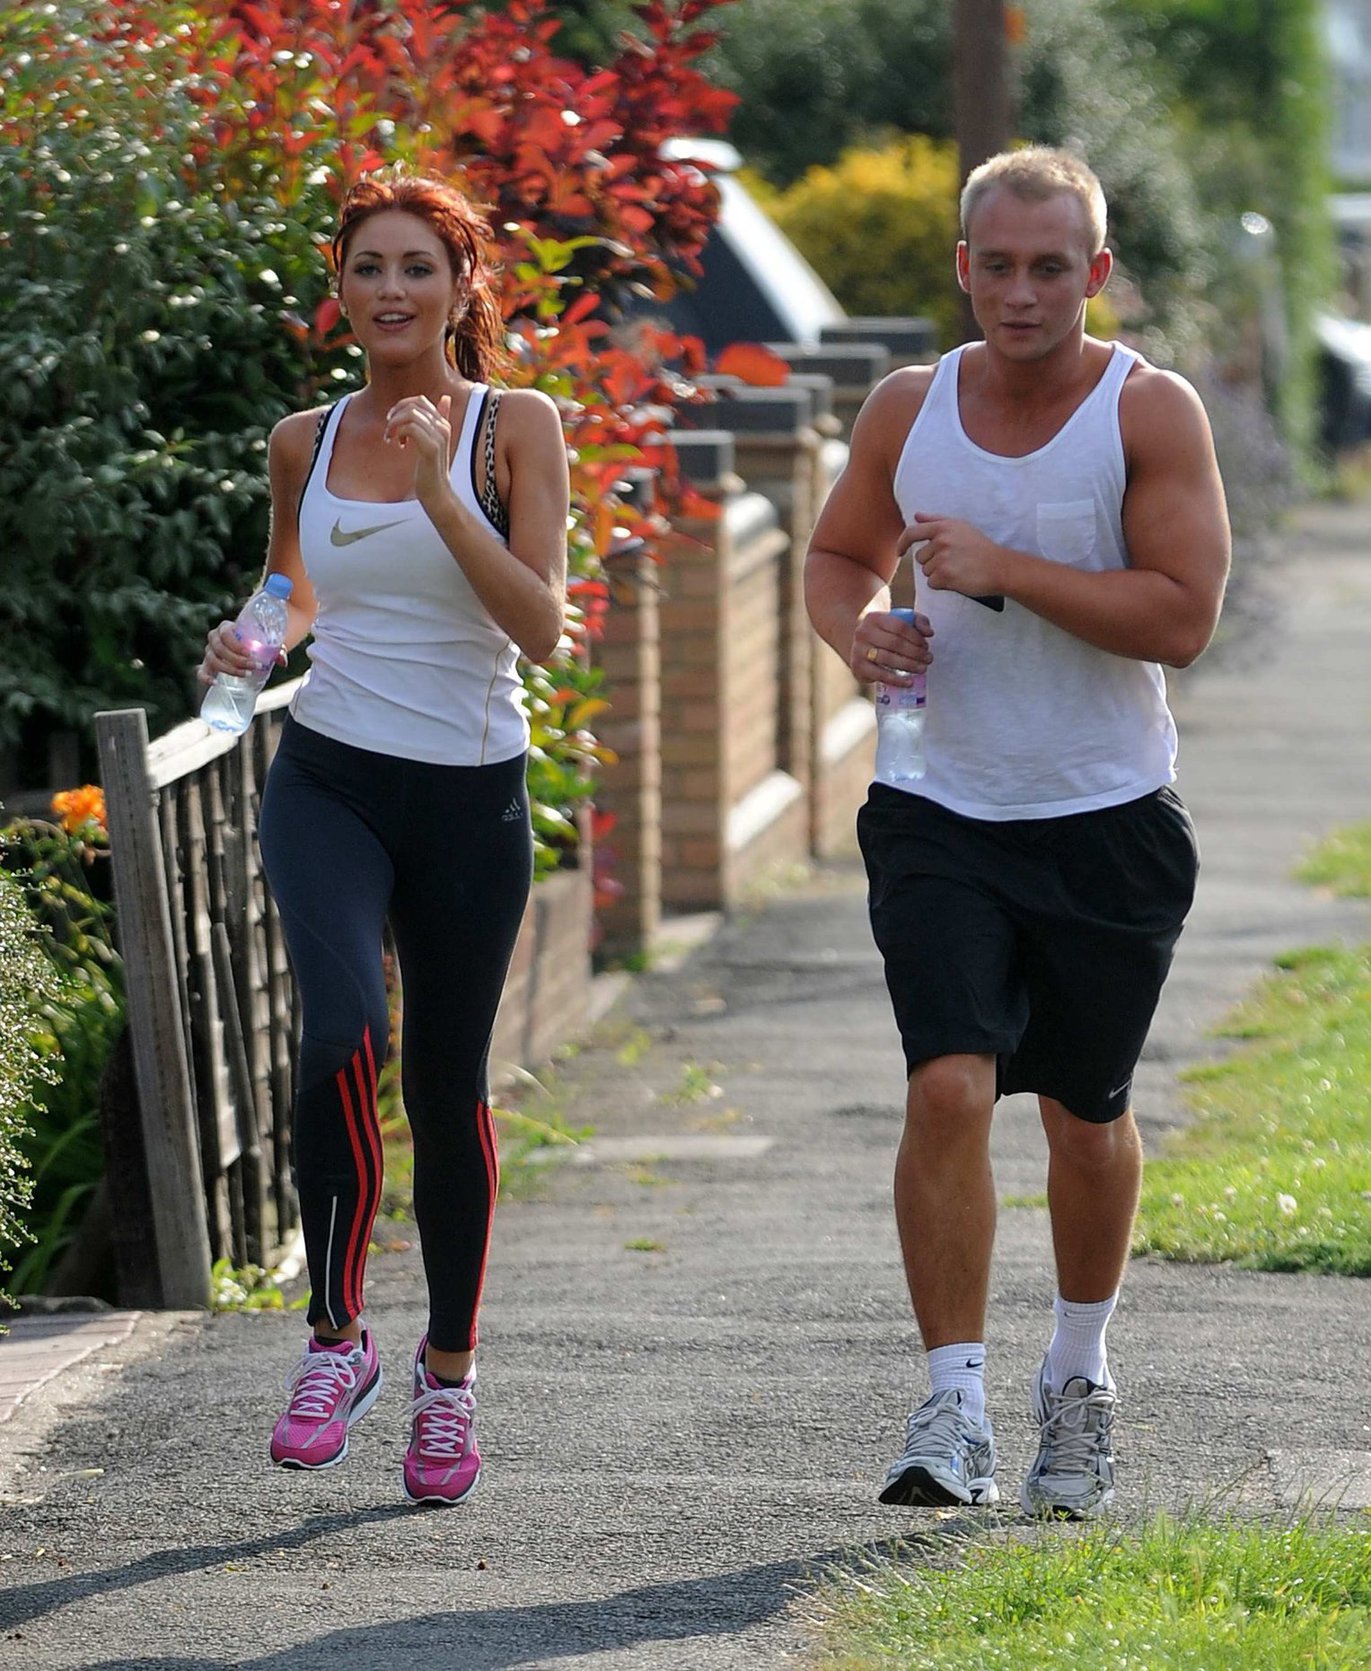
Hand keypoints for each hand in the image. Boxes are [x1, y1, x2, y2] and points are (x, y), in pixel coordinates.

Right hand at [197, 621, 286, 686]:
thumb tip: (282, 661)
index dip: (236, 645)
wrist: (248, 648)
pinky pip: (201, 671)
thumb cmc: (258, 642)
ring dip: (229, 669)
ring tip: (247, 675)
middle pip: (220, 649)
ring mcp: (209, 652)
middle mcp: (214, 638)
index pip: (225, 634)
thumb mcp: (266, 642)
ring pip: (213, 660)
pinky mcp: (208, 665)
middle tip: (254, 667)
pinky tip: (215, 683)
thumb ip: (276, 649)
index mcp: (226, 628)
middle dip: (237, 660)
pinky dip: (205, 677)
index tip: (250, 653)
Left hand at [384, 392, 453, 509]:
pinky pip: (410, 428)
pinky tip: (399, 445)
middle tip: (389, 429)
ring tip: (391, 438)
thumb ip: (437, 421)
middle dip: (396, 413)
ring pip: (411, 414)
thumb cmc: (431, 470)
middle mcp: (443, 427)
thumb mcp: (432, 441)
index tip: (392, 421)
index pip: (420, 400)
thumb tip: (446, 398)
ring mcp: (438, 437)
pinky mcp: (431, 448)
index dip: (401, 406)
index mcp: (443, 424)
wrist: (437, 493)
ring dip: (394, 424)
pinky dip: (399, 433)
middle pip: (414, 404)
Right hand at [850, 608, 932, 686]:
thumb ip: (917, 621)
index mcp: (874, 618)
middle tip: (928, 659)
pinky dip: (896, 680)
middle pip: (894, 643)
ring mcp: (858, 650)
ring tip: (922, 669)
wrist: (861, 647)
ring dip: (908, 665)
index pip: (899, 626)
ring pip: (887, 659)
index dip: (916, 637)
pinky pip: (879, 675)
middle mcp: (863, 632)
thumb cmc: (885, 634)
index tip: (926, 646)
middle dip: (915, 652)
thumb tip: (929, 632)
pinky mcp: (858, 667)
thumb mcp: (899, 622)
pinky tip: (909, 682)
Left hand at [900, 513, 1003, 599]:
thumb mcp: (961, 527)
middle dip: (932, 562)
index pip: (912, 532)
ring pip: (926, 571)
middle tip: (954, 561)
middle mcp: (941, 541)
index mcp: (943, 527)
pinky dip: (942, 584)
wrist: (1000, 567)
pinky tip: (957, 579)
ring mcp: (943, 558)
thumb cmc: (980, 547)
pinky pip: (932, 583)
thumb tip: (916, 516)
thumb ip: (936, 520)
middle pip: (920, 557)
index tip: (900, 551)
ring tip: (957, 569)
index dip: (902, 543)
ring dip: (938, 574)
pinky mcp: (945, 575)